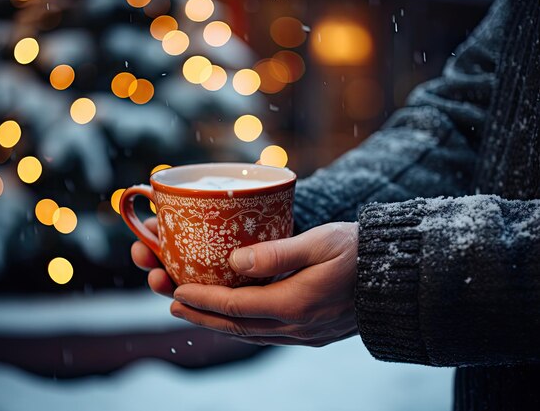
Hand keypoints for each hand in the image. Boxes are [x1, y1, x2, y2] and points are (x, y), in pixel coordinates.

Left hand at [131, 220, 358, 346]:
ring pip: (250, 333)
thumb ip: (277, 253)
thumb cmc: (362, 250)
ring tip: (194, 312)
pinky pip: (267, 334)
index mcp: (296, 302)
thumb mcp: (320, 241)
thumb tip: (234, 260)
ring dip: (218, 323)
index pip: (235, 305)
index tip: (176, 291)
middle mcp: (297, 325)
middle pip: (236, 325)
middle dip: (201, 316)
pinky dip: (242, 326)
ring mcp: (306, 334)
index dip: (202, 300)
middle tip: (173, 305)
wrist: (402, 277)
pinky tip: (234, 317)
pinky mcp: (314, 334)